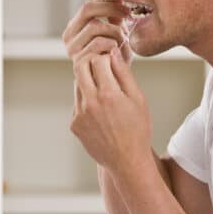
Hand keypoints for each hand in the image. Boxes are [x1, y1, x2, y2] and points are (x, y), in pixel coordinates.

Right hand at [62, 0, 132, 65]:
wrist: (114, 84)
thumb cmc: (118, 57)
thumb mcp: (117, 31)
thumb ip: (116, 14)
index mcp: (77, 25)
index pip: (91, 2)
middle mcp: (70, 35)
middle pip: (88, 8)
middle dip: (112, 8)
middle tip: (129, 13)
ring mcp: (72, 47)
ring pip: (95, 25)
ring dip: (115, 29)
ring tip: (124, 38)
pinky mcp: (78, 60)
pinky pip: (98, 43)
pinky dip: (113, 43)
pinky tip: (120, 48)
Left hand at [70, 47, 151, 177]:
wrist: (127, 161)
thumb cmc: (138, 130)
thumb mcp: (138, 99)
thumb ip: (124, 74)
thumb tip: (113, 52)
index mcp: (109, 94)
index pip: (98, 60)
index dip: (106, 57)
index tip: (112, 61)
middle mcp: (90, 103)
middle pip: (79, 67)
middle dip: (91, 62)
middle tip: (102, 67)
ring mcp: (79, 114)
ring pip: (78, 85)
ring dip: (89, 82)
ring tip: (107, 94)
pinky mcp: (74, 124)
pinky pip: (77, 103)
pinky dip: (87, 101)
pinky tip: (102, 113)